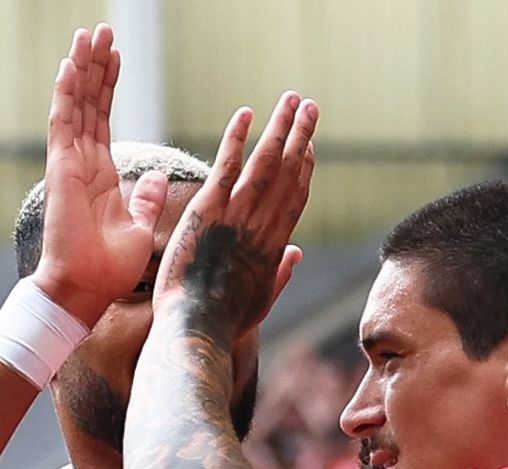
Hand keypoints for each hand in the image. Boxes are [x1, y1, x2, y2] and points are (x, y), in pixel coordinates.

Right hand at [29, 25, 146, 318]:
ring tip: (89, 35)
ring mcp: (69, 163)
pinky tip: (71, 65)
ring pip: (75, 104)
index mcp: (101, 173)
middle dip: (96, 66)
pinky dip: (67, 93)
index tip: (116, 55)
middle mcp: (82, 162)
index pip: (103, 118)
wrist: (83, 291)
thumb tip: (161, 177)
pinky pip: (63, 123)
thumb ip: (147, 198)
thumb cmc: (108, 270)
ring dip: (82, 69)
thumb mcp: (140, 228)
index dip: (109, 85)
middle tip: (102, 30)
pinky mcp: (61, 169)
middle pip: (89, 103)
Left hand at [157, 93, 315, 342]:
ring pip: (267, 161)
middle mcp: (263, 224)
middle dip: (302, 136)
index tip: (309, 146)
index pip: (295, 198)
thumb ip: (281, 274)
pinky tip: (246, 113)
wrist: (197, 328)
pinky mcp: (210, 209)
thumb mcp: (261, 301)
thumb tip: (297, 254)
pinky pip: (228, 164)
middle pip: (289, 171)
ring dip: (281, 127)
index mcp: (274, 246)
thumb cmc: (223, 323)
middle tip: (311, 107)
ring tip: (291, 99)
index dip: (304, 168)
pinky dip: (237, 137)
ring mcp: (238, 214)